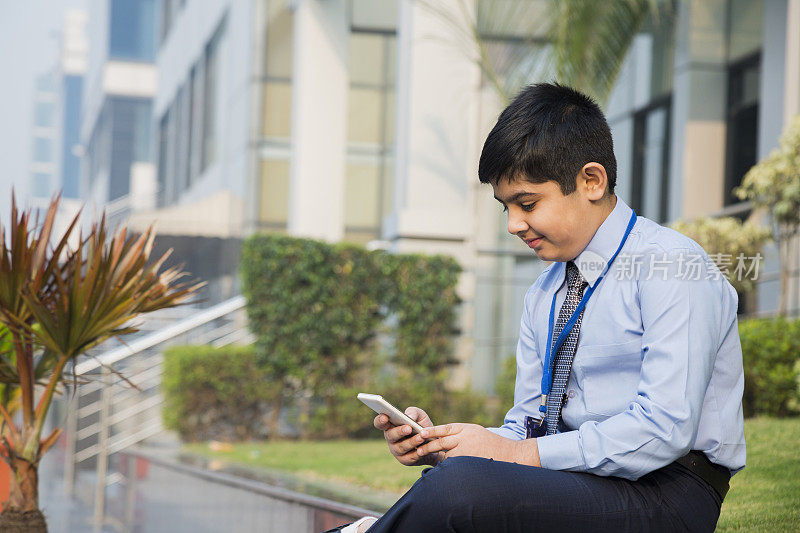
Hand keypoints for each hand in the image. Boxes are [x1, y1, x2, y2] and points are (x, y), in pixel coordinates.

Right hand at [374, 407, 443, 466]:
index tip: (385, 417)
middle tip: (408, 428)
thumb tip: (409, 417)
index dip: (380, 420)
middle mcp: (391, 439)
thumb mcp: (420, 416)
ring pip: (401, 447)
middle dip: (399, 432)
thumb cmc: (423, 426)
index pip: (380, 423)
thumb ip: (414, 412)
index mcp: (390, 426)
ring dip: (411, 442)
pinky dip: (417, 453)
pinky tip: (423, 449)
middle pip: (390, 435)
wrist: (434, 443)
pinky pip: (410, 457)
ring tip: (421, 437)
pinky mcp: (405, 460)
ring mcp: (397, 451)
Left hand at [416, 423, 537, 464]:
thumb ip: (460, 434)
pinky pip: (455, 465)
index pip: (445, 428)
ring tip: (434, 461)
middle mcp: (465, 438)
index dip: (432, 431)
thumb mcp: (475, 432)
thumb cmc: (491, 442)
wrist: (509, 453)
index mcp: (466, 428)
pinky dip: (450, 467)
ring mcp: (467, 451)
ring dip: (441, 459)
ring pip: (447, 455)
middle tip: (418, 450)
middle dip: (428, 446)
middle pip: (441, 442)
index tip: (421, 433)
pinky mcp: (469, 462)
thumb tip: (442, 438)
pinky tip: (449, 470)